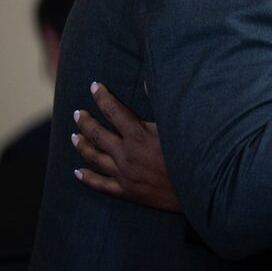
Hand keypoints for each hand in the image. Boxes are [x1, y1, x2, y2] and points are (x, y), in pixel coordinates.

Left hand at [71, 82, 180, 212]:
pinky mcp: (127, 192)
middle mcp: (127, 154)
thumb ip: (160, 102)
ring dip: (82, 145)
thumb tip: (148, 81)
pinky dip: (87, 178)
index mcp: (139, 135)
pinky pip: (100, 184)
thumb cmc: (191, 153)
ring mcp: (124, 174)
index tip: (94, 86)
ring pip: (94, 158)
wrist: (198, 188)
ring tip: (74, 137)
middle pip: (97, 134)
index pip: (113, 110)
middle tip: (77, 113)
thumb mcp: (176, 125)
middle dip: (85, 121)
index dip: (102, 97)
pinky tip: (77, 172)